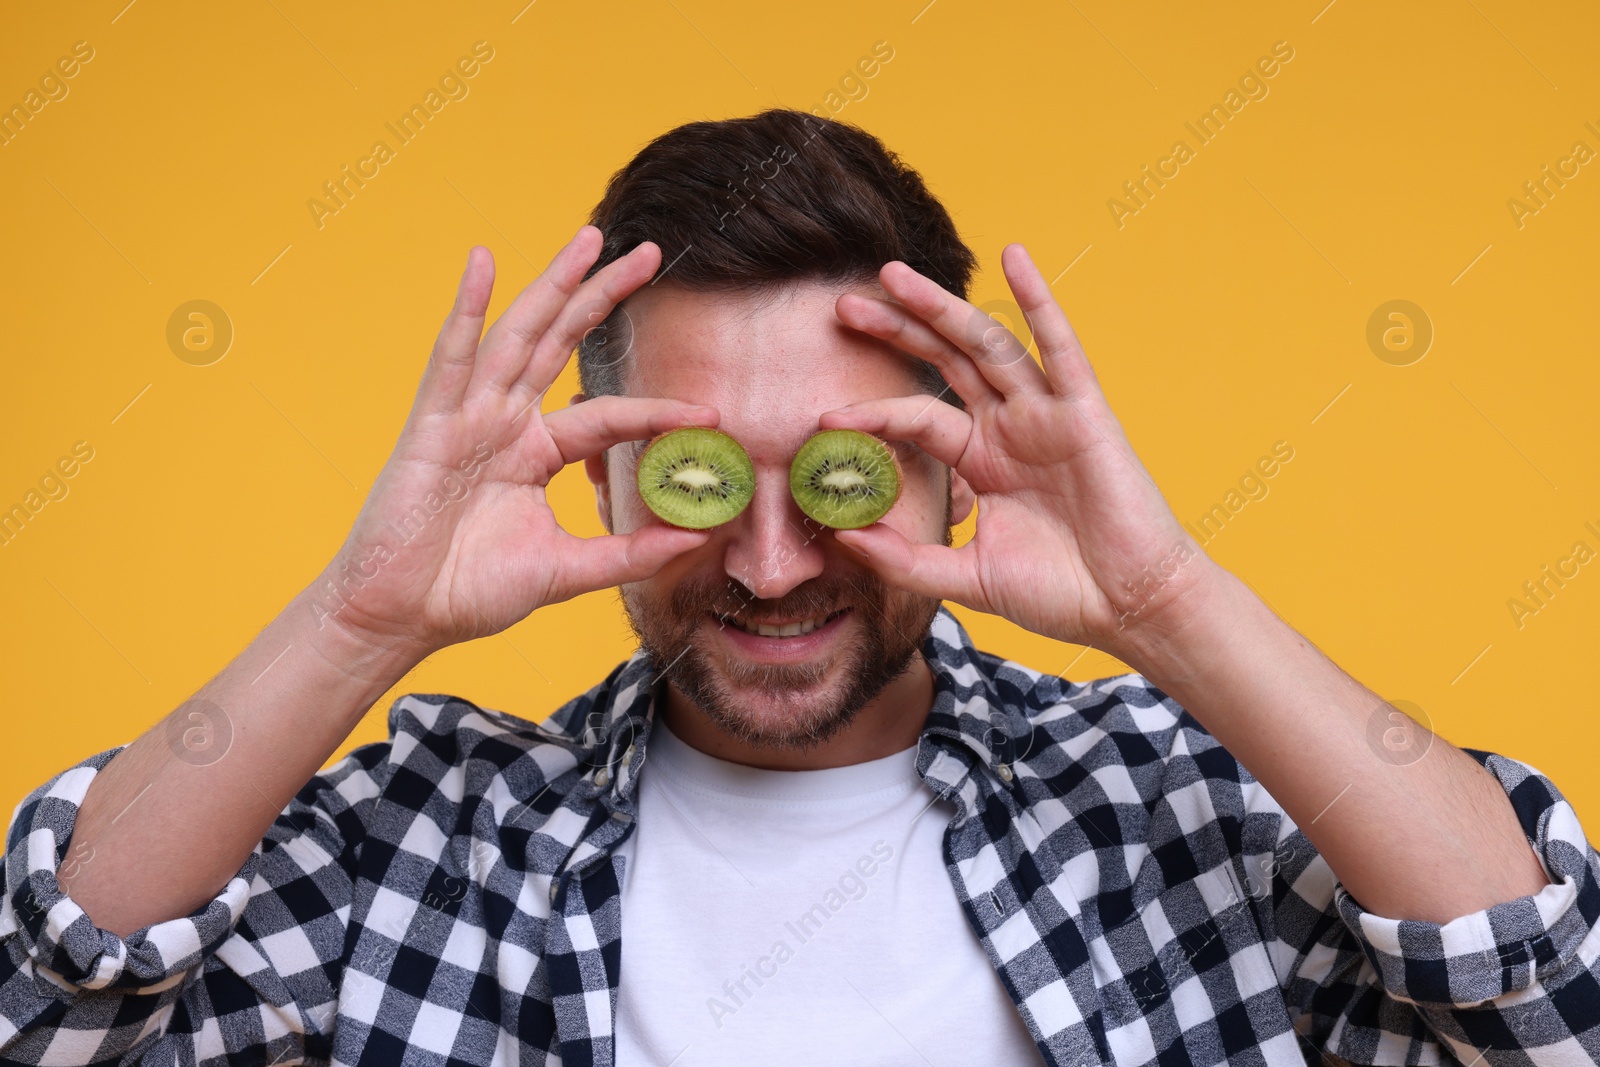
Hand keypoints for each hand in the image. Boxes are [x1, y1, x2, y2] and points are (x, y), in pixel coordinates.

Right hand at [313, 226, 716, 656]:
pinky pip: (451, 358)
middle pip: (563, 344)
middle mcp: (504, 423)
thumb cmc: (470, 593)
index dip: (656, 410)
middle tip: (651, 253)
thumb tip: (697, 538)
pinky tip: (483, 263)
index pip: (608, 416)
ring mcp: (467, 417)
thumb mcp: (567, 570)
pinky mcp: (430, 425)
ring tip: (591, 239)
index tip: (710, 412)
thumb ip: (629, 553)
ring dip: (552, 284)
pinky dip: (465, 309)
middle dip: (603, 296)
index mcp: (534, 453)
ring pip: (518, 337)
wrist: (401, 618)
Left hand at [819, 244, 1219, 657]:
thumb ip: (905, 559)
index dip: (873, 412)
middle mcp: (1010, 427)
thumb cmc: (1059, 593)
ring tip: (893, 275)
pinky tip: (1015, 256)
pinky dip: (1038, 300)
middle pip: (944, 362)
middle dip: (897, 330)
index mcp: (982, 460)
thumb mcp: (966, 578)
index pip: (917, 418)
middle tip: (844, 305)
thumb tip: (842, 537)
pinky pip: (1060, 347)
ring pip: (985, 346)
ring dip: (941, 307)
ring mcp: (1046, 415)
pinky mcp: (1085, 412)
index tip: (824, 416)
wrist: (1128, 608)